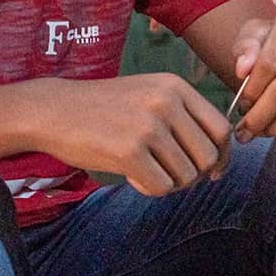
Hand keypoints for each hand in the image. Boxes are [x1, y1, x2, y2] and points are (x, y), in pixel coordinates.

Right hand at [32, 75, 230, 196]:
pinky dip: (150, 189)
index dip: (222, 155)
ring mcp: (148, 126)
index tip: (213, 171)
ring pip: (186, 176)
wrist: (53, 110)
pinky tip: (131, 176)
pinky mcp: (129, 152)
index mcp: (176, 86)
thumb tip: (216, 159)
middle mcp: (167, 102)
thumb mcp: (149, 94)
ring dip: (169, 183)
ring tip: (145, 172)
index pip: (221, 128)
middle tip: (170, 175)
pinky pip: (161, 187)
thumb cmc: (104, 108)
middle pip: (208, 156)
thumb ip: (183, 117)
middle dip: (194, 175)